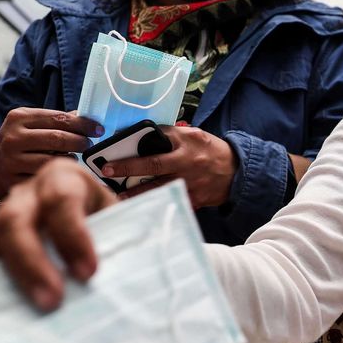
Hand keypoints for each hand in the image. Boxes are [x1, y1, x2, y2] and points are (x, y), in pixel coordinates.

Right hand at [0, 108, 101, 199]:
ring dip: (70, 159)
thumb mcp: (31, 123)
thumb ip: (57, 119)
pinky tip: (62, 172)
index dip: (82, 124)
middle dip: (80, 141)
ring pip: (53, 161)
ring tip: (74, 157)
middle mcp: (13, 138)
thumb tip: (88, 118)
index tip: (98, 129)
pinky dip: (57, 175)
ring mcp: (11, 161)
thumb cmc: (21, 139)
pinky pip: (44, 178)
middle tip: (89, 144)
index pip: (59, 118)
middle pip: (57, 139)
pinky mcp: (13, 181)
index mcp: (19, 118)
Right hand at [0, 158, 115, 310]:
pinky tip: (7, 307)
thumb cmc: (110, 225)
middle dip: (31, 262)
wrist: (94, 225)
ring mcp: (4, 217)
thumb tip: (120, 285)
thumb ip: (119, 244)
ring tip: (31, 308)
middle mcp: (28, 193)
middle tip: (53, 300)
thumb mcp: (120, 224)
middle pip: (14, 219)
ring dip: (9, 277)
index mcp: (64, 179)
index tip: (88, 273)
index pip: (61, 199)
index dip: (72, 235)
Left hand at [99, 126, 237, 208]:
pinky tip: (139, 206)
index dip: (136, 140)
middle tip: (106, 170)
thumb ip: (173, 137)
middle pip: (153, 164)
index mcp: (188, 141)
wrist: (237, 173)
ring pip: (157, 187)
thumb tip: (146, 137)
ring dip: (135, 191)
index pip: (159, 136)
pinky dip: (153, 203)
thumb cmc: (212, 152)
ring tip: (117, 194)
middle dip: (127, 167)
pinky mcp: (193, 198)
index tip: (115, 145)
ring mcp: (190, 181)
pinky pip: (169, 200)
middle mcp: (188, 161)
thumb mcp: (196, 137)